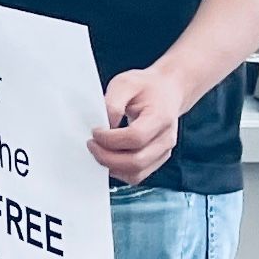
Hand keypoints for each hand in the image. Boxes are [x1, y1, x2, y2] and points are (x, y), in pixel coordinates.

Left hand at [88, 66, 189, 183]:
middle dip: (107, 157)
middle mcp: (166, 138)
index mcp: (161, 117)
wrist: (167, 91)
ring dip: (112, 167)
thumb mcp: (125, 83)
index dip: (111, 139)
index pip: (135, 137)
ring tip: (99, 151)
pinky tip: (109, 156)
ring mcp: (163, 152)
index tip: (95, 132)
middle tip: (91, 145)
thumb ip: (112, 104)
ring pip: (136, 173)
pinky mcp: (157, 160)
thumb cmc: (146, 87)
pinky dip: (120, 171)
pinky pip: (137, 175)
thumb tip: (104, 126)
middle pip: (136, 161)